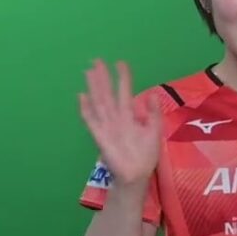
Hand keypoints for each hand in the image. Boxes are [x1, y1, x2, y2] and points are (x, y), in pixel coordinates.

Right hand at [78, 59, 161, 187]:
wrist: (137, 174)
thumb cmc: (146, 154)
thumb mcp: (155, 131)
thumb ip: (154, 113)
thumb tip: (152, 94)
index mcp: (129, 115)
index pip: (125, 92)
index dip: (123, 78)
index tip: (121, 63)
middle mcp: (115, 117)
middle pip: (107, 93)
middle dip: (102, 78)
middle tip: (96, 61)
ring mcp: (106, 126)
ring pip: (99, 102)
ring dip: (94, 87)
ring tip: (89, 72)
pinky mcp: (99, 136)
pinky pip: (91, 120)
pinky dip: (86, 109)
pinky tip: (81, 96)